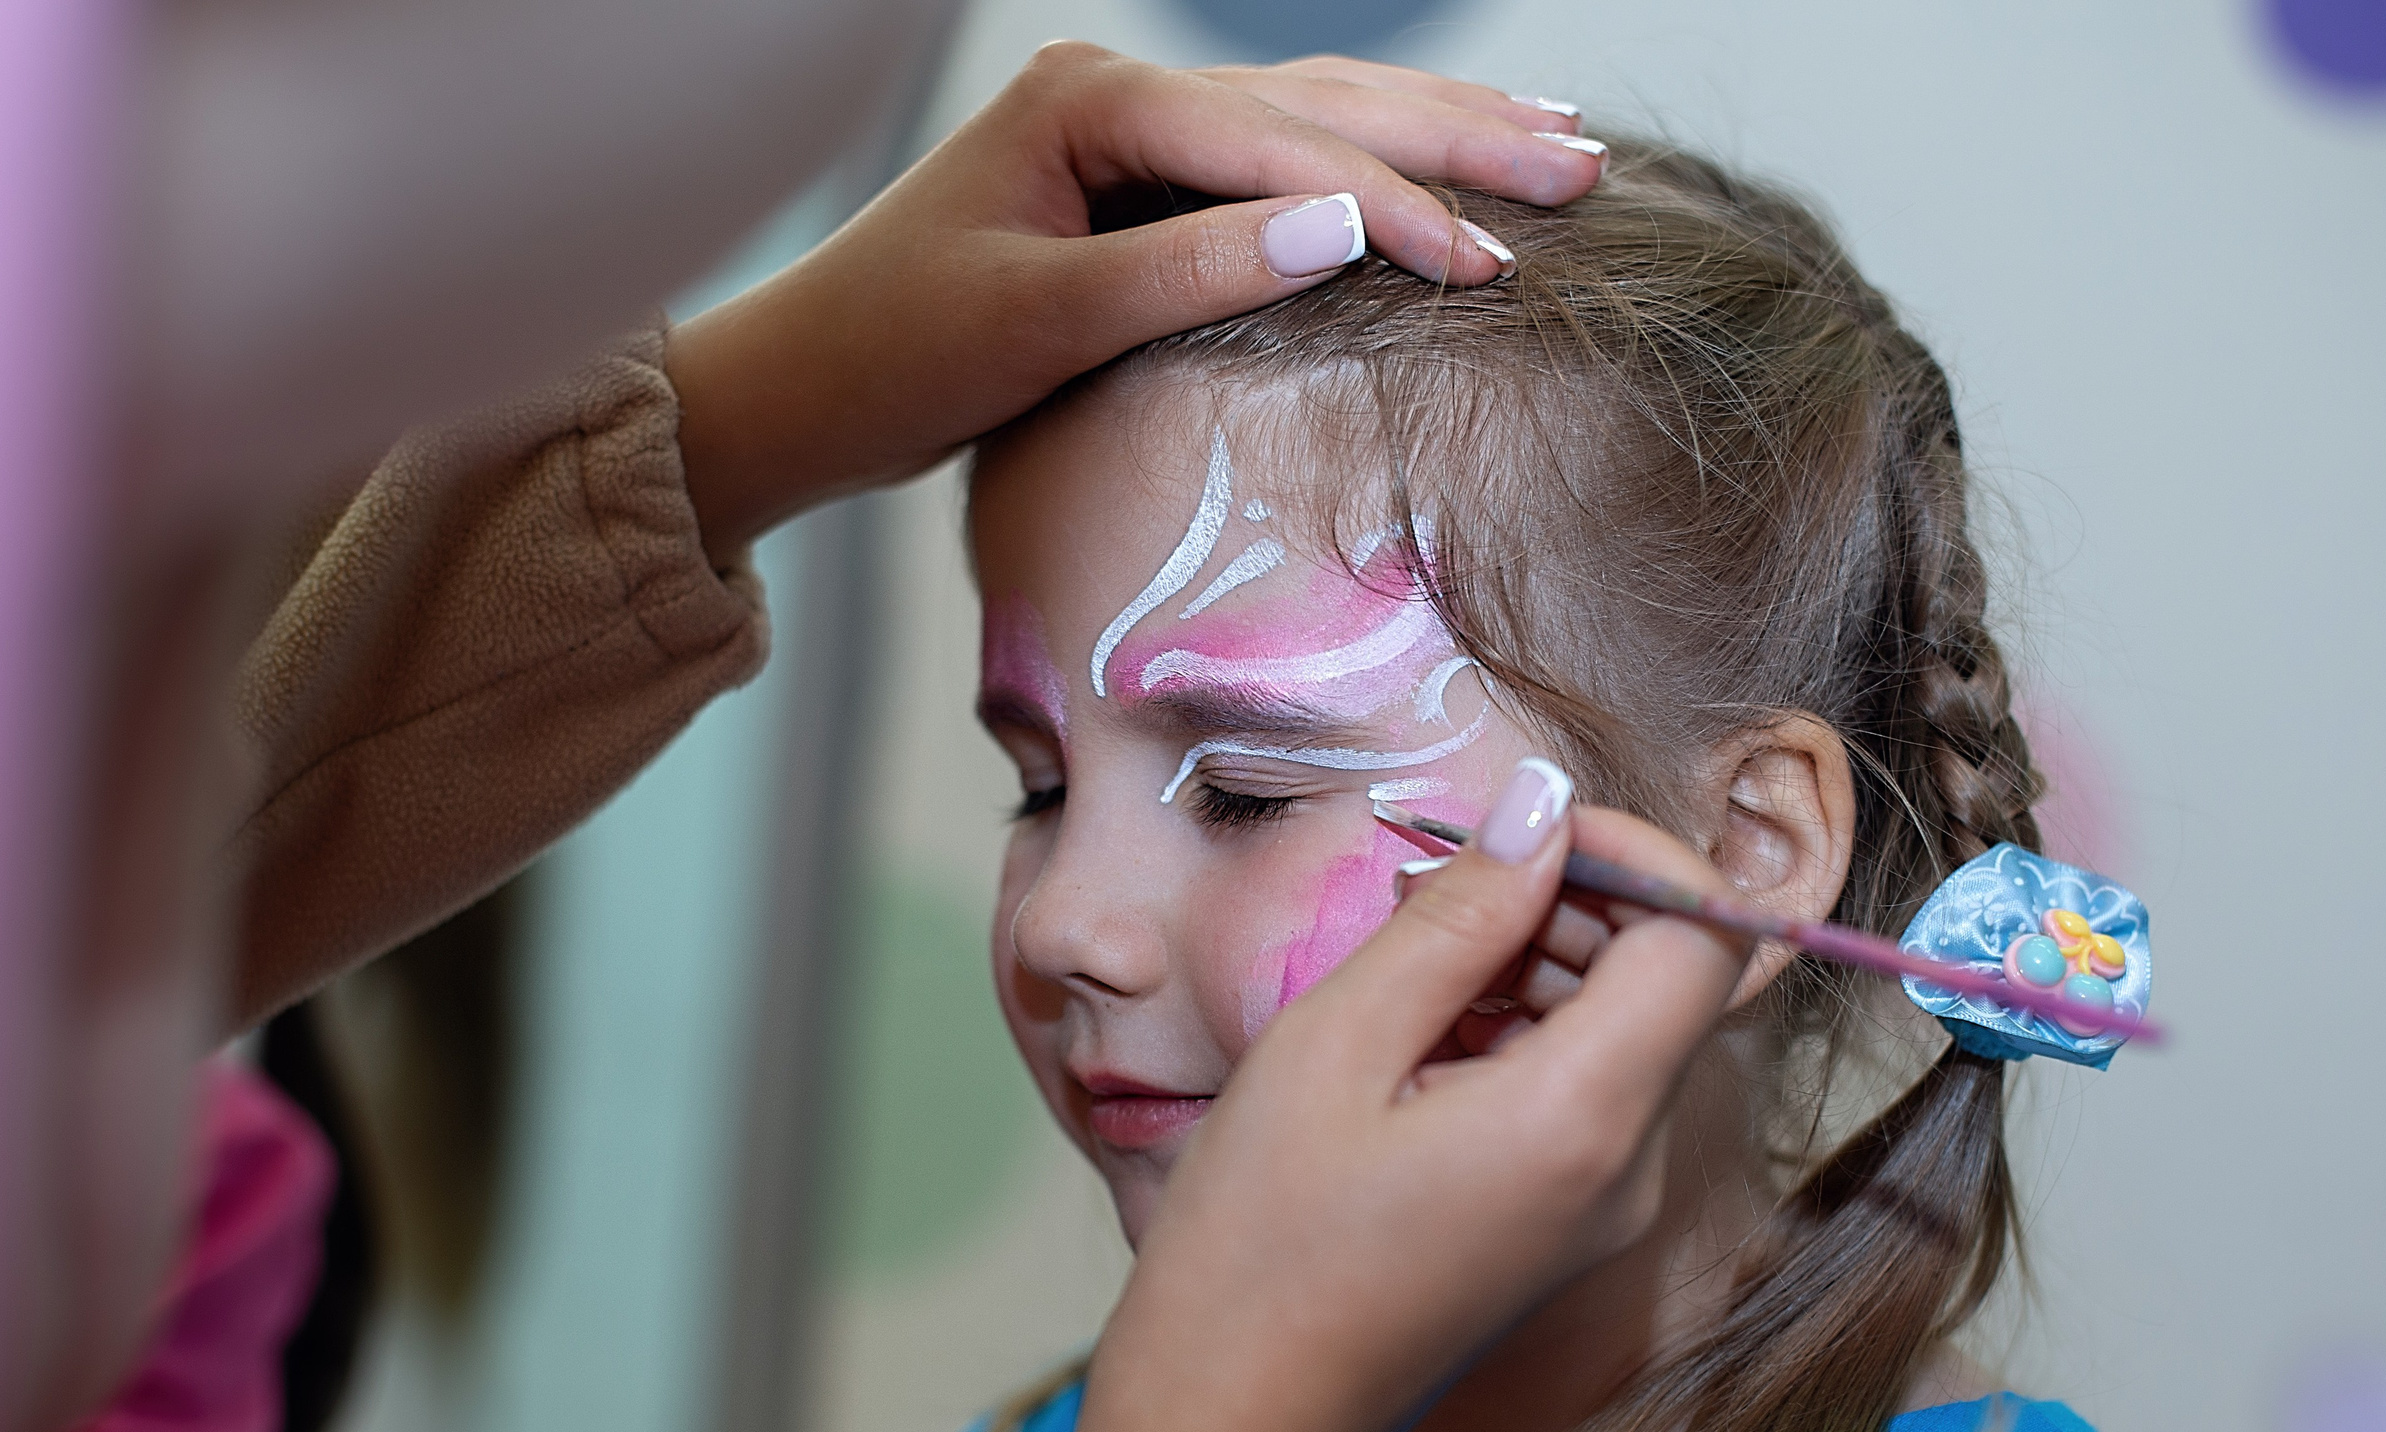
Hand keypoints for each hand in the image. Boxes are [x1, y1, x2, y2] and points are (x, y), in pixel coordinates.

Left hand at [666, 44, 1604, 556]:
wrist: (802, 386)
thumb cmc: (896, 358)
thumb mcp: (1039, 323)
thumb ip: (1187, 270)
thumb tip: (1337, 228)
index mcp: (1089, 103)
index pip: (1275, 146)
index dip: (1390, 203)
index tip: (1491, 261)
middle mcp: (1115, 90)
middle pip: (1317, 103)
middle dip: (1454, 137)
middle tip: (1583, 164)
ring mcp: (1125, 126)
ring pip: (1312, 117)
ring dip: (1435, 137)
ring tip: (1558, 144)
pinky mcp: (1133, 179)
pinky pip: (1276, 159)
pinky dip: (1367, 165)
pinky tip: (1434, 166)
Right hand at [1066, 774, 1752, 1431]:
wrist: (1231, 1422)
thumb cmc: (1258, 1240)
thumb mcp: (1334, 1045)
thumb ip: (1455, 917)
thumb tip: (1545, 804)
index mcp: (1587, 1120)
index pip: (1706, 940)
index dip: (1635, 856)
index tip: (1520, 835)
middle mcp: (1631, 1169)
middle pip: (1669, 980)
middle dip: (1571, 906)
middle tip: (1431, 897)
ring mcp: (1606, 1206)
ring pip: (1624, 1029)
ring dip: (1535, 966)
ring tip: (1402, 971)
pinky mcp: (1569, 1224)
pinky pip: (1585, 1091)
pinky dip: (1518, 1034)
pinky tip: (1411, 1038)